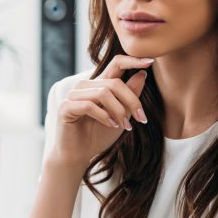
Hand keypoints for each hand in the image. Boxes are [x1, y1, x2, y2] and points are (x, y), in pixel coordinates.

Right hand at [50, 55, 153, 169]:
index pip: (116, 63)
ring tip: (124, 126)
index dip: (133, 60)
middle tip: (141, 118)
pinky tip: (111, 125)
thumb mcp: (121, 116)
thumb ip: (130, 96)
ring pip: (103, 93)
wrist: (78, 156)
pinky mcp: (66, 107)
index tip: (151, 62)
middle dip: (132, 101)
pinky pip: (89, 105)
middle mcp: (85, 86)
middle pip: (114, 83)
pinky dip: (104, 116)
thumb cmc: (98, 136)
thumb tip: (142, 74)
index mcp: (99, 85)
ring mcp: (73, 95)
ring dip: (119, 111)